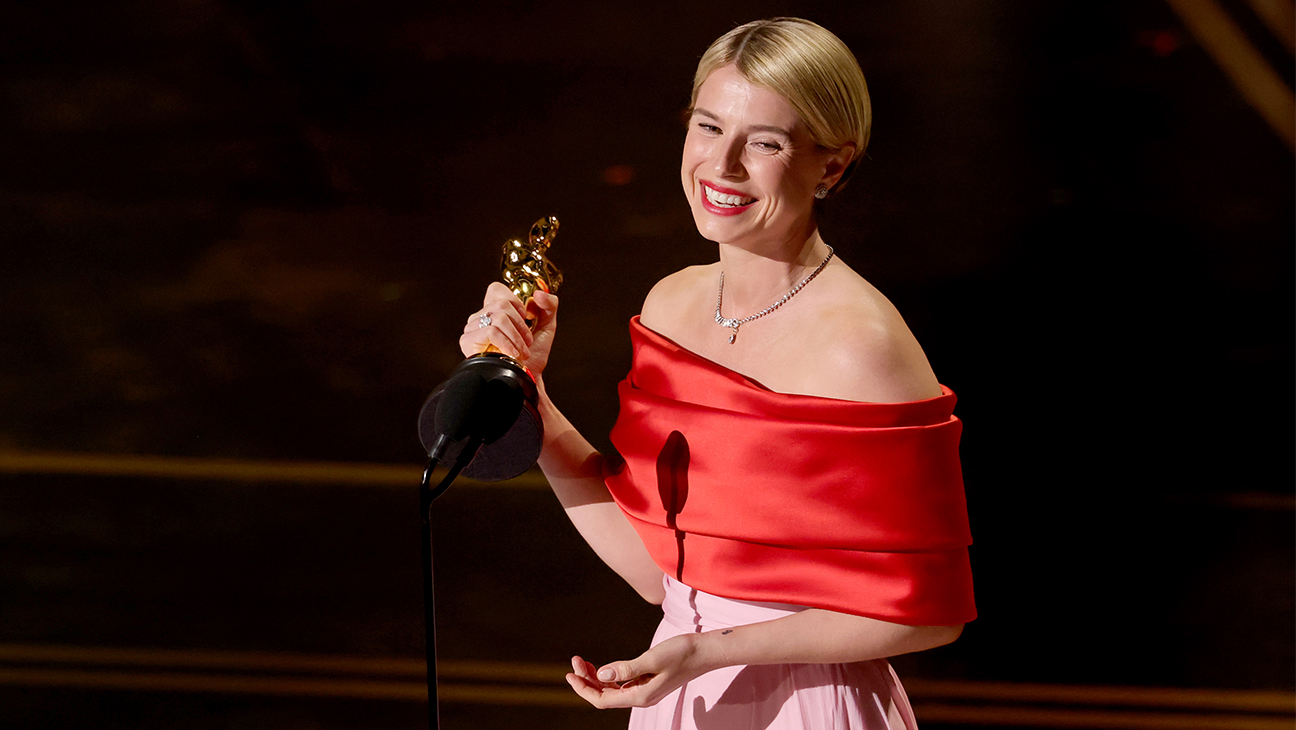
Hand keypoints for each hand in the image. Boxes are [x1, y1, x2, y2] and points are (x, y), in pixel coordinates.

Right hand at [459, 282, 558, 373]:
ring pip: (498, 317)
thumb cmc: (533, 356)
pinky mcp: (468, 340)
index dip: (515, 301)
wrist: (526, 379)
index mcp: (495, 310)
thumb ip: (549, 305)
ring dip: (517, 336)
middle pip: (502, 303)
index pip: (496, 289)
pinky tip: (513, 354)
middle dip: (521, 324)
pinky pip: (491, 331)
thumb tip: (538, 293)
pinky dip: (508, 343)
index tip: (525, 318)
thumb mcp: (547, 326)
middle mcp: (481, 317)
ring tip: (522, 350)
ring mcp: (473, 328)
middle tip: (528, 340)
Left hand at [565, 633, 711, 708]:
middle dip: (586, 680)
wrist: (704, 652)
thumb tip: (603, 674)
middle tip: (575, 660)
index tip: (569, 674)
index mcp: (641, 696)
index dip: (583, 689)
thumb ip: (627, 668)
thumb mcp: (652, 659)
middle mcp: (640, 697)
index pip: (602, 700)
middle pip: (604, 695)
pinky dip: (608, 676)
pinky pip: (621, 684)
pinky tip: (602, 667)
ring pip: (611, 690)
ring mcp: (644, 691)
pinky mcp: (647, 683)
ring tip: (583, 662)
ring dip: (596, 678)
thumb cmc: (681, 653)